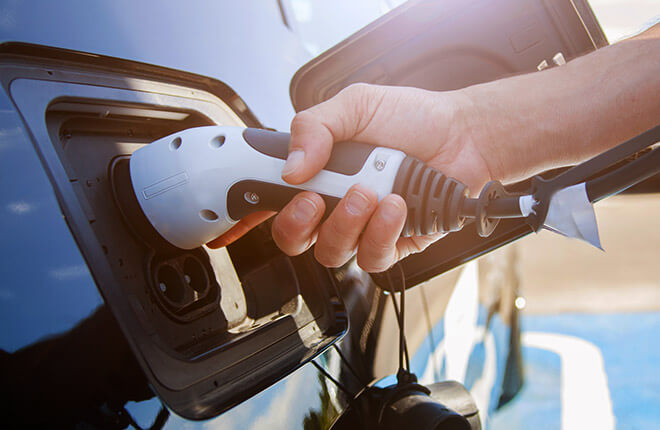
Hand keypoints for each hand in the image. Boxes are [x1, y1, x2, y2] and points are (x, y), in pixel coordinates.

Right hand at [270, 83, 492, 271]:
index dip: (250, 211)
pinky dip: (381, 231)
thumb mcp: (356, 105)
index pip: (272, 198)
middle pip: (292, 237)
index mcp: (318, 171)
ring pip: (330, 251)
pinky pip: (372, 256)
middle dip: (297, 222)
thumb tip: (292, 166)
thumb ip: (315, 127)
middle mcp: (335, 203)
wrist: (464, 136)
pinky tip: (396, 206)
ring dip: (346, 222)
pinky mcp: (392, 243)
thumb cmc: (413, 118)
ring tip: (369, 192)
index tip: (244, 210)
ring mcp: (362, 226)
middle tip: (316, 198)